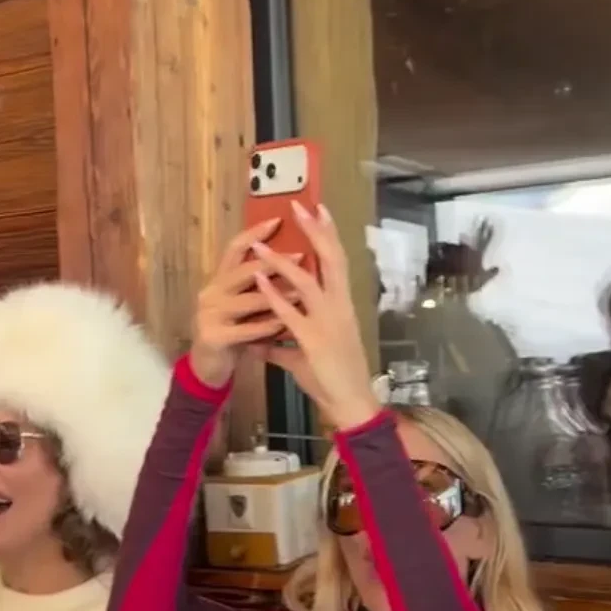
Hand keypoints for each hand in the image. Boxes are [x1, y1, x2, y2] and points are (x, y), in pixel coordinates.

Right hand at [189, 219, 286, 387]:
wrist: (208, 369)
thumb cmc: (232, 333)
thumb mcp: (243, 306)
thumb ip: (259, 286)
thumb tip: (292, 259)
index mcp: (219, 281)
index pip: (235, 248)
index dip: (255, 232)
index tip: (279, 219)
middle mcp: (211, 292)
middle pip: (244, 271)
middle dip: (275, 262)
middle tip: (302, 254)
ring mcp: (209, 315)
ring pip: (247, 301)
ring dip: (276, 296)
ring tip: (301, 292)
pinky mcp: (213, 337)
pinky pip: (245, 330)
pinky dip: (267, 327)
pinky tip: (285, 324)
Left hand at [251, 202, 380, 431]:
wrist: (351, 404)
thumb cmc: (332, 380)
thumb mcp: (302, 359)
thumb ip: (280, 348)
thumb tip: (259, 343)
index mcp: (342, 307)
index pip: (337, 262)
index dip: (328, 235)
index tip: (318, 210)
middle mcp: (339, 308)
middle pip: (331, 259)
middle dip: (316, 231)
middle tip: (301, 205)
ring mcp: (328, 323)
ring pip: (306, 281)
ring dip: (281, 261)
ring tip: (259, 244)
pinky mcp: (314, 341)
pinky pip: (291, 313)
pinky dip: (274, 295)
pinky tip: (259, 280)